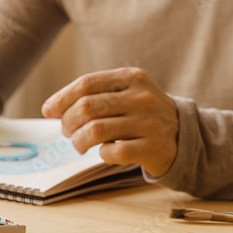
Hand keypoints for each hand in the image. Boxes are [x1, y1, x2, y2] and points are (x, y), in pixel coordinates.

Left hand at [41, 67, 177, 177]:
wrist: (184, 136)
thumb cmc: (143, 114)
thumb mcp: (127, 92)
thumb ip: (96, 94)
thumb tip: (52, 108)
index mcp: (132, 77)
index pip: (87, 84)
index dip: (62, 98)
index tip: (48, 110)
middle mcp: (142, 97)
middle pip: (87, 107)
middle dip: (68, 122)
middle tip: (67, 131)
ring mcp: (149, 122)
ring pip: (95, 130)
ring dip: (79, 141)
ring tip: (80, 144)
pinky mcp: (153, 147)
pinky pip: (113, 152)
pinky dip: (102, 154)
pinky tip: (105, 152)